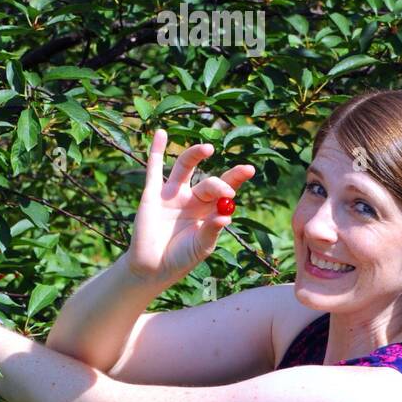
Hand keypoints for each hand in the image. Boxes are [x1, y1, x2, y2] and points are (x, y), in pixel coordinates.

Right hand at [126, 130, 254, 285]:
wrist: (152, 268)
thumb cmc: (180, 259)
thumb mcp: (201, 247)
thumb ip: (211, 230)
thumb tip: (225, 214)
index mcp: (208, 211)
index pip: (226, 190)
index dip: (237, 178)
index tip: (249, 170)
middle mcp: (192, 199)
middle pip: (209, 182)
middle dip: (220, 183)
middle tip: (228, 190)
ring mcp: (172, 195)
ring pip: (184, 168)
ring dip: (196, 155)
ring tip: (208, 149)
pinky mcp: (152, 194)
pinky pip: (154, 169)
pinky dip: (156, 151)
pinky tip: (161, 133)